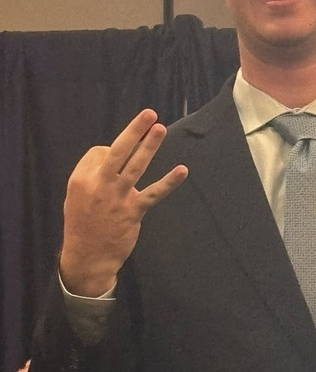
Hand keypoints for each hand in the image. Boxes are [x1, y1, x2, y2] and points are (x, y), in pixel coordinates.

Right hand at [60, 110, 187, 295]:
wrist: (88, 257)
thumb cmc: (83, 224)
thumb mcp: (76, 196)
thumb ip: (92, 176)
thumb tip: (111, 157)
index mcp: (81, 178)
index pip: (101, 152)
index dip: (111, 151)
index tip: (116, 156)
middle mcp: (99, 184)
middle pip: (118, 150)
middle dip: (134, 130)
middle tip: (149, 114)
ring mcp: (117, 197)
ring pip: (136, 165)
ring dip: (150, 146)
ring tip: (160, 129)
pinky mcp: (133, 211)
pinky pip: (154, 192)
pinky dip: (169, 181)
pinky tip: (182, 171)